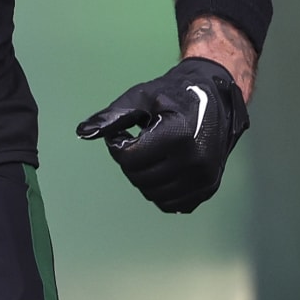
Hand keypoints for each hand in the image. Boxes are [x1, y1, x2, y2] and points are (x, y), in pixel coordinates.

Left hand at [77, 57, 248, 212]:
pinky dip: (160, 190)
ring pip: (152, 194)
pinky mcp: (208, 189)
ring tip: (153, 152)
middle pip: (138, 178)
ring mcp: (204, 179)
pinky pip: (171, 204)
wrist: (216, 98)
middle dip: (130, 161)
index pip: (128, 158)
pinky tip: (164, 167)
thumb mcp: (141, 97)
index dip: (118, 144)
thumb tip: (83, 132)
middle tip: (139, 141)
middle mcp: (195, 161)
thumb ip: (112, 116)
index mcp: (178, 135)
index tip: (126, 131)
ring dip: (144, 177)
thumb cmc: (175, 95)